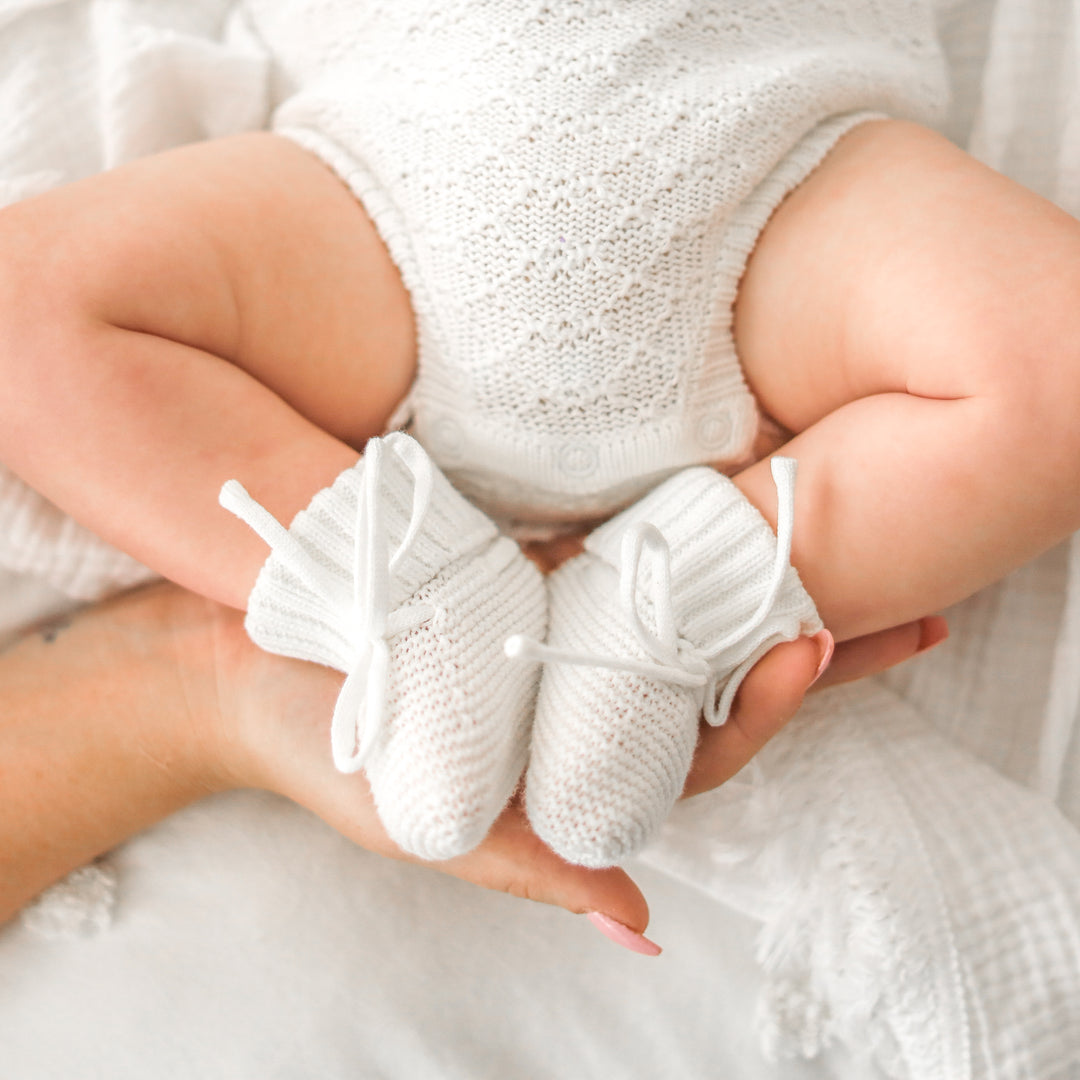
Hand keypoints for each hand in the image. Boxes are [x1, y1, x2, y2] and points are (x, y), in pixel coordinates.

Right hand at [191, 587, 943, 951]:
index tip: (816, 649)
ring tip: (846, 534)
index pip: (701, 744)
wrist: (238, 658)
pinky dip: (685, 528)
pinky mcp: (535, 562)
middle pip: (721, 667)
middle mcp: (588, 686)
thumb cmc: (328, 750)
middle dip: (815, 639)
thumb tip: (640, 924)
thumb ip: (533, 864)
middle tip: (916, 603)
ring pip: (689, 600)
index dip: (766, 710)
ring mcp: (569, 619)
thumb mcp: (428, 819)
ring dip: (766, 575)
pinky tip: (738, 492)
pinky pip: (626, 545)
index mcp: (576, 755)